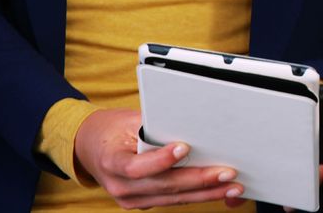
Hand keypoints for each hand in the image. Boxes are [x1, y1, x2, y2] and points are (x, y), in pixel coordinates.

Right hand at [73, 108, 244, 208]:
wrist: (90, 148)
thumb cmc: (112, 130)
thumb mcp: (127, 121)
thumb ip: (154, 127)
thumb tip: (190, 124)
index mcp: (111, 162)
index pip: (137, 167)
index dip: (161, 160)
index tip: (184, 148)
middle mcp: (120, 186)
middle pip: (163, 186)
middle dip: (198, 180)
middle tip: (227, 173)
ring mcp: (131, 199)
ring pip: (173, 198)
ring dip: (206, 193)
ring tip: (232, 186)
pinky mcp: (143, 202)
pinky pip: (173, 200)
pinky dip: (197, 195)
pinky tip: (218, 191)